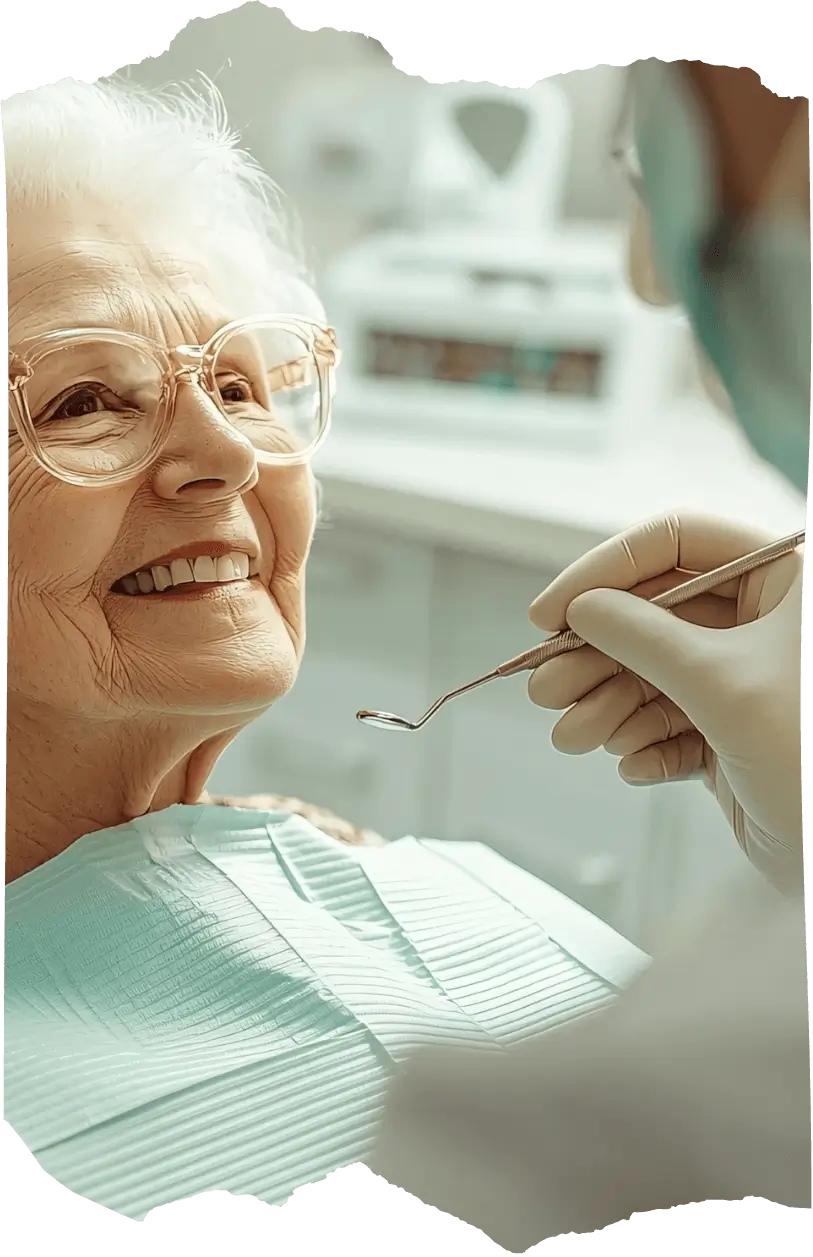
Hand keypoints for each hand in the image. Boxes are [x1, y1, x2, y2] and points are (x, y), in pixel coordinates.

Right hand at [528, 514, 803, 893]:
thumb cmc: (811, 755)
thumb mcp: (722, 684)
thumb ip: (644, 638)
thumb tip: (584, 610)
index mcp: (783, 579)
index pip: (676, 542)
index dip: (606, 570)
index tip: (552, 612)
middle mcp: (763, 621)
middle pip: (652, 614)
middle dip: (595, 656)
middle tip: (548, 690)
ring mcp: (745, 678)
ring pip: (652, 674)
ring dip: (607, 706)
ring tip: (576, 737)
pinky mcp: (733, 733)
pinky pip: (670, 724)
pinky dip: (644, 742)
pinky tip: (635, 762)